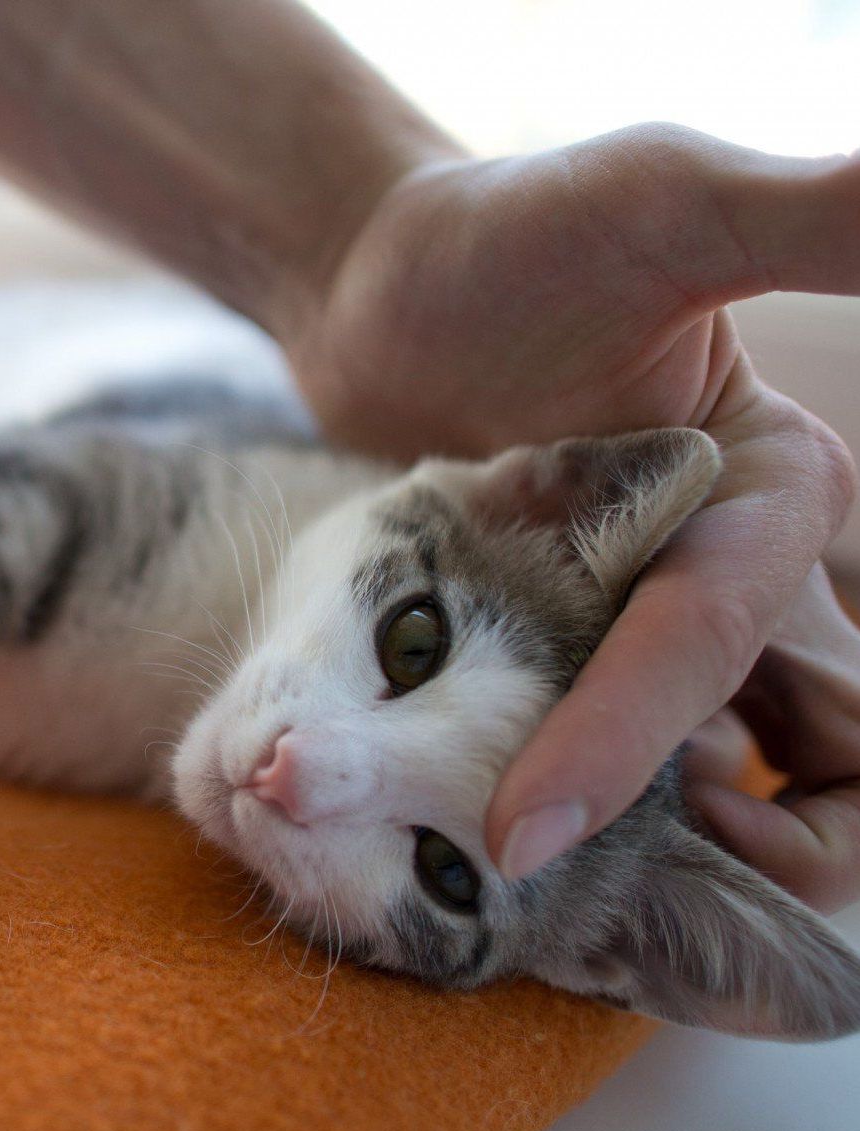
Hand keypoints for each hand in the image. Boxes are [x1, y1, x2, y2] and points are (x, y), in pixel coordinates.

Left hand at [280, 122, 859, 905]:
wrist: (376, 281)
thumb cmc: (509, 234)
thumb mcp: (669, 203)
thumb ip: (817, 222)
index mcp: (775, 495)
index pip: (719, 643)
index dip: (632, 740)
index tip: (521, 825)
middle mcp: (727, 572)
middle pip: (793, 751)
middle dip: (738, 845)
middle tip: (561, 864)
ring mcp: (639, 616)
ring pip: (698, 773)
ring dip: (640, 843)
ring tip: (506, 864)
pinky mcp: (562, 640)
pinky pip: (589, 744)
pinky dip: (562, 792)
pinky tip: (476, 822)